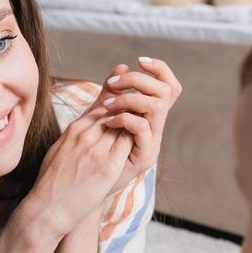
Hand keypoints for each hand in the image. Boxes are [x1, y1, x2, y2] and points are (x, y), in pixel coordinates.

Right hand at [21, 108, 133, 237]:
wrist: (48, 208)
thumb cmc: (52, 183)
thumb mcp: (58, 150)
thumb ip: (74, 136)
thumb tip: (85, 128)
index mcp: (74, 129)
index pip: (103, 110)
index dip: (116, 114)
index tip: (122, 124)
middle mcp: (85, 135)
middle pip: (116, 114)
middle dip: (127, 120)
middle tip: (137, 129)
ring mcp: (97, 150)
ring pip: (125, 126)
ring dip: (133, 131)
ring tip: (139, 141)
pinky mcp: (108, 167)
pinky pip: (129, 145)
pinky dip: (136, 144)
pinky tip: (137, 152)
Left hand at [96, 57, 181, 193]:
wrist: (81, 191)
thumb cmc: (90, 155)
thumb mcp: (101, 118)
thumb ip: (111, 94)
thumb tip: (121, 67)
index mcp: (149, 117)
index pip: (169, 86)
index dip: (161, 69)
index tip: (139, 61)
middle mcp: (155, 128)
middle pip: (167, 91)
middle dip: (138, 80)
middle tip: (111, 85)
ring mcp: (152, 143)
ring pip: (157, 105)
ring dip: (130, 98)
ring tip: (107, 104)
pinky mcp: (144, 157)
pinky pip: (143, 126)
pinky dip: (125, 117)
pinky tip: (107, 121)